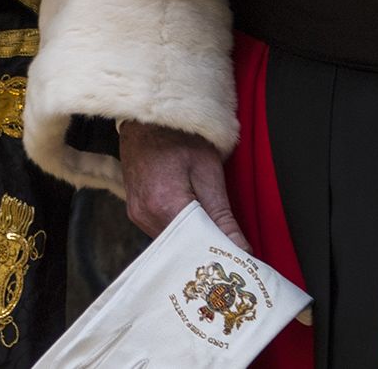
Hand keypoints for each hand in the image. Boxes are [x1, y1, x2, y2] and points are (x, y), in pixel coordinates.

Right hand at [116, 119, 244, 241]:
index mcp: (165, 206)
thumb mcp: (208, 171)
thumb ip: (223, 217)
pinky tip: (195, 222)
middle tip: (232, 248)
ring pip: (173, 243)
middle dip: (209, 249)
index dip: (221, 253)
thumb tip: (241, 251)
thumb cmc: (179, 137)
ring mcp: (137, 215)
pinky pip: (163, 233)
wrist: (147, 119)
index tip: (241, 259)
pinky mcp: (136, 212)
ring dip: (194, 240)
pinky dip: (181, 231)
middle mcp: (145, 216)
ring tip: (215, 233)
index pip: (198, 246)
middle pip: (184, 248)